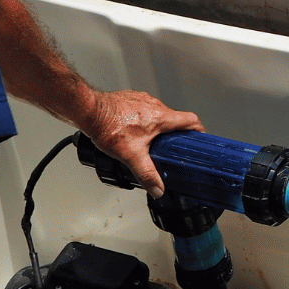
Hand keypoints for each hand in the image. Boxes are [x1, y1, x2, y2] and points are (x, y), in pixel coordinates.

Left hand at [80, 89, 202, 195]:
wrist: (88, 111)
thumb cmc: (109, 127)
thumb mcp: (131, 156)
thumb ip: (147, 174)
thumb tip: (158, 189)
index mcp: (161, 117)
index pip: (191, 120)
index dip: (198, 130)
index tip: (200, 139)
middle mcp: (154, 105)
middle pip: (174, 118)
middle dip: (174, 133)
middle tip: (170, 148)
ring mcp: (141, 99)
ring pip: (157, 113)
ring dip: (156, 125)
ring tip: (148, 141)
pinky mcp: (129, 98)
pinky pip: (142, 108)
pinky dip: (142, 119)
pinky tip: (131, 130)